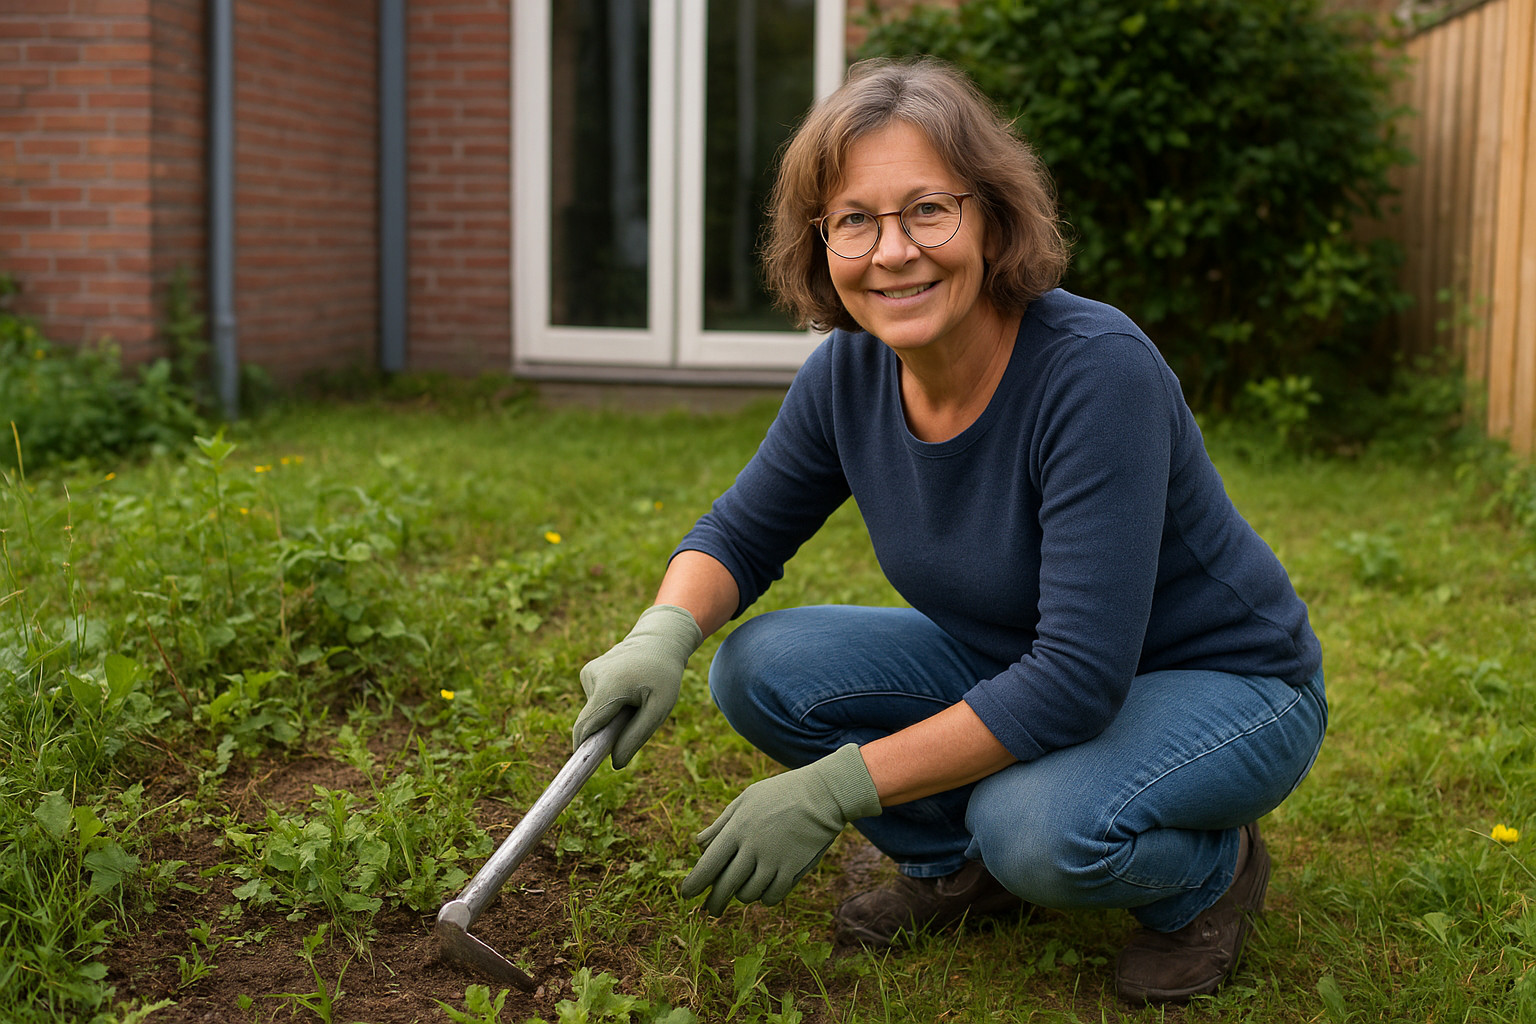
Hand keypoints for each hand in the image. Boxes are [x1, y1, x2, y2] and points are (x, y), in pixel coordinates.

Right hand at [573, 604, 702, 768]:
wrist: (660, 639)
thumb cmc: (663, 674)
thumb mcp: (660, 707)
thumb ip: (637, 735)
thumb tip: (615, 763)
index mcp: (609, 687)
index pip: (586, 727)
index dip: (582, 750)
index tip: (577, 771)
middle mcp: (592, 678)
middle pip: (590, 722)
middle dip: (606, 731)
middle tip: (634, 717)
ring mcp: (588, 673)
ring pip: (595, 711)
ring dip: (612, 714)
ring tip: (636, 697)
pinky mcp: (588, 672)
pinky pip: (597, 700)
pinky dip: (610, 703)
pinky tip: (627, 687)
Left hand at [681, 744, 881, 914]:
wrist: (823, 795)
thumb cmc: (781, 793)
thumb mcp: (746, 799)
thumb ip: (721, 823)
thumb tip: (698, 845)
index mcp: (737, 828)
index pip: (707, 864)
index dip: (694, 883)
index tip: (685, 895)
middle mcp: (752, 848)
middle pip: (725, 887)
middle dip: (714, 902)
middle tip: (711, 910)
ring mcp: (774, 861)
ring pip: (748, 895)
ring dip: (742, 896)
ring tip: (744, 889)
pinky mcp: (793, 870)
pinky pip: (772, 897)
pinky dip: (765, 897)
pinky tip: (765, 889)